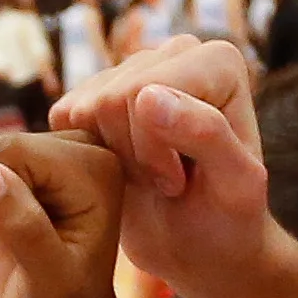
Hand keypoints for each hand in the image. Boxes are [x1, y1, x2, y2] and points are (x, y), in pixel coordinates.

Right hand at [65, 66, 297, 297]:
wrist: (200, 246)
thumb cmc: (228, 222)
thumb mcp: (234, 188)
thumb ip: (206, 134)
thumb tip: (146, 95)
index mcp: (217, 61)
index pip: (144, 92)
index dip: (152, 150)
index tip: (181, 180)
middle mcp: (176, 52)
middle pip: (111, 98)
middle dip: (131, 155)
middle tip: (163, 183)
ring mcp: (133, 69)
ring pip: (84, 109)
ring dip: (111, 159)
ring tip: (146, 178)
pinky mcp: (96, 94)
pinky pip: (63, 118)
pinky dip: (84, 157)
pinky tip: (120, 171)